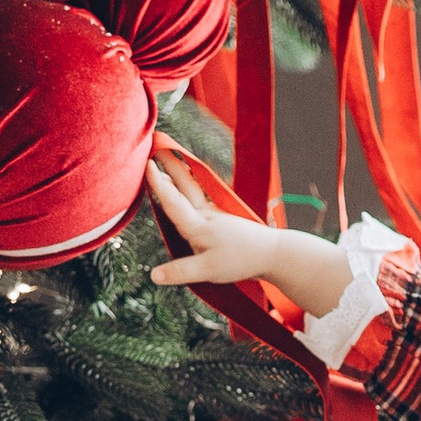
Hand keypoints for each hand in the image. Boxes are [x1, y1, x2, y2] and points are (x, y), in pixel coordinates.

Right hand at [145, 153, 300, 296]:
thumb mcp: (209, 271)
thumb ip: (180, 272)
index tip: (146, 163)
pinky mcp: (222, 216)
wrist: (273, 253)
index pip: (173, 202)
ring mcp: (215, 213)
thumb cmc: (242, 261)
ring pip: (193, 188)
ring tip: (167, 157)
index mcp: (198, 225)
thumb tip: (153, 276)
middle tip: (155, 144)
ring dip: (179, 171)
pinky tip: (188, 181)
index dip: (159, 184)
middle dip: (168, 165)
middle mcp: (205, 214)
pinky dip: (191, 183)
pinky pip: (202, 194)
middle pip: (184, 185)